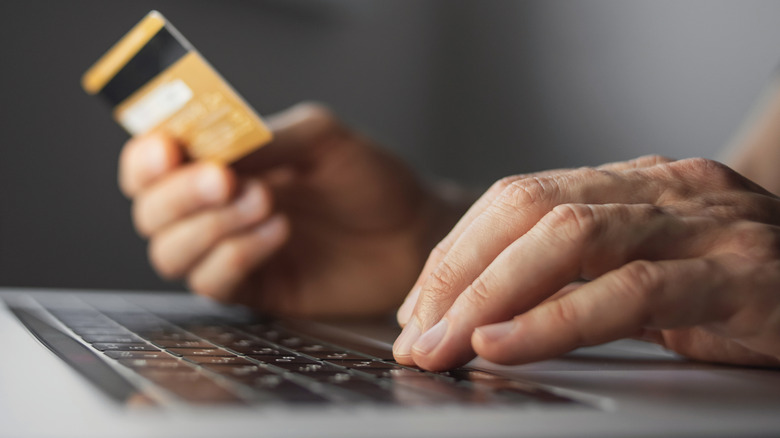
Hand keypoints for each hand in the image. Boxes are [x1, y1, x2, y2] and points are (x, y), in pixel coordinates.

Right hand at [118, 103, 461, 316]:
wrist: (411, 231)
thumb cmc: (370, 178)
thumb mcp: (319, 137)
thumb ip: (262, 138)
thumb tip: (206, 145)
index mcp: (223, 164)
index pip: (152, 164)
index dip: (146, 158)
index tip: (169, 150)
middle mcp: (217, 209)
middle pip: (150, 211)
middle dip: (179, 193)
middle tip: (225, 179)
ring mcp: (231, 251)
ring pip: (169, 251)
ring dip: (209, 226)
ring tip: (266, 203)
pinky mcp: (254, 290)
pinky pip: (212, 283)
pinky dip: (236, 256)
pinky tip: (278, 233)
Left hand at [393, 156, 779, 369]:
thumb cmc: (740, 290)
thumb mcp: (648, 275)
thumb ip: (578, 280)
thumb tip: (484, 314)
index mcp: (634, 183)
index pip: (519, 198)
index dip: (458, 251)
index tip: (418, 305)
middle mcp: (664, 188)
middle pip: (530, 208)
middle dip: (459, 272)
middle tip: (416, 332)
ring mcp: (703, 225)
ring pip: (569, 236)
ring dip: (490, 293)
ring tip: (445, 342)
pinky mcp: (740, 274)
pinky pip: (631, 289)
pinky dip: (557, 319)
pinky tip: (505, 344)